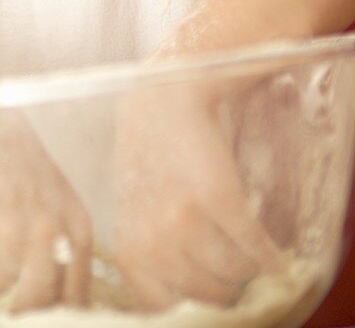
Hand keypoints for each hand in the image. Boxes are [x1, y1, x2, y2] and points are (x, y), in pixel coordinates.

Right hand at [0, 102, 93, 312]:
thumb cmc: (9, 154)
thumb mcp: (51, 195)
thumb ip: (59, 243)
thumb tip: (55, 303)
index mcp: (74, 222)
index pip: (75, 297)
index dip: (51, 312)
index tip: (33, 308)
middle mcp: (46, 228)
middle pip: (35, 301)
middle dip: (16, 304)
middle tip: (1, 282)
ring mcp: (6, 226)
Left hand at [110, 77, 285, 311]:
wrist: (160, 99)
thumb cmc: (147, 157)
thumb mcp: (134, 215)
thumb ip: (150, 258)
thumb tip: (177, 302)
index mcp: (130, 250)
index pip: (166, 311)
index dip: (194, 304)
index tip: (208, 290)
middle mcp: (153, 240)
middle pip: (208, 296)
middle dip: (225, 286)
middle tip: (231, 266)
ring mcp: (185, 219)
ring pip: (233, 275)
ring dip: (247, 270)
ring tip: (247, 253)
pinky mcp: (219, 197)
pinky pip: (255, 247)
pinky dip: (271, 258)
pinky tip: (275, 260)